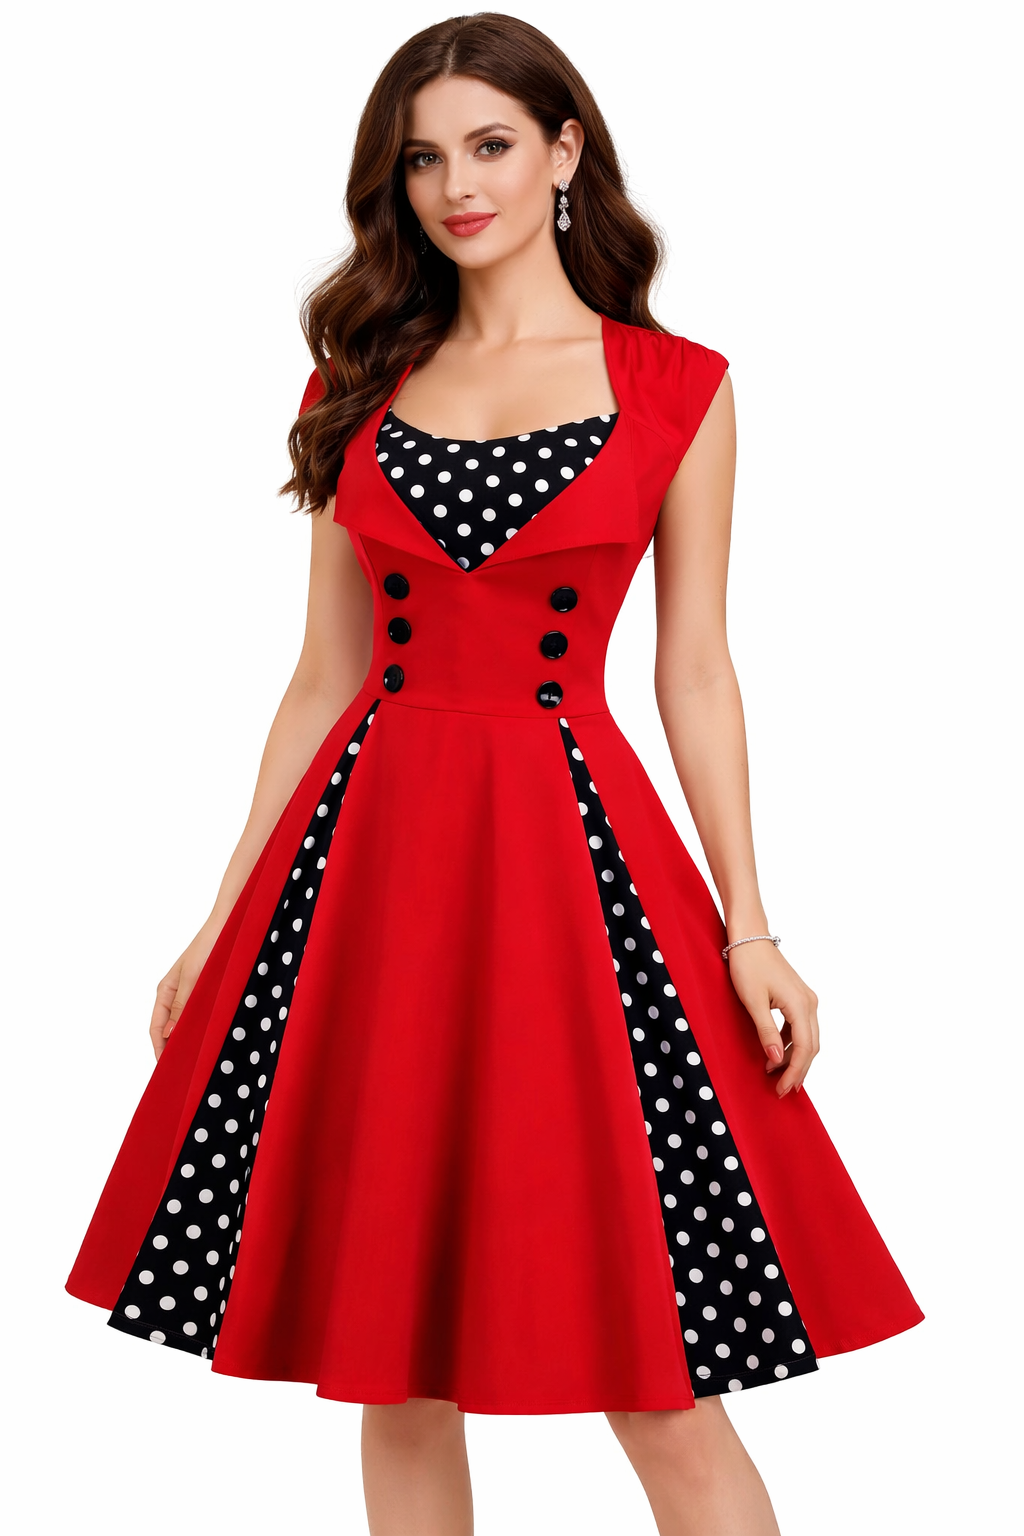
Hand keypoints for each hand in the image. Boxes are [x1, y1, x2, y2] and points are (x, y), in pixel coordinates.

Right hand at [148, 919, 219, 1060]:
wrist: (232, 923)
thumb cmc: (209, 945)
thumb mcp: (194, 977)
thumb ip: (182, 1006)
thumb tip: (170, 1034)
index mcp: (165, 991)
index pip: (156, 1028)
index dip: (159, 1049)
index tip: (166, 1067)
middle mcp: (176, 994)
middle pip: (169, 1029)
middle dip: (174, 1048)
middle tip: (183, 1070)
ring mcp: (192, 993)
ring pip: (186, 1024)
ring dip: (189, 1039)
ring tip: (197, 1059)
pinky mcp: (208, 991)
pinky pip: (201, 1015)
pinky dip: (202, 1028)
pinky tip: (212, 1038)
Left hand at [726, 941, 818, 1095]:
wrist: (750, 938)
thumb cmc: (749, 966)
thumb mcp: (753, 1002)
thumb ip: (766, 1032)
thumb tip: (777, 1060)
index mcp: (801, 1005)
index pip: (804, 1049)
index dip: (794, 1072)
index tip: (782, 1089)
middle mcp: (810, 1003)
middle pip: (811, 1047)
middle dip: (798, 1071)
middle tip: (782, 1090)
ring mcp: (806, 1000)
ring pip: (808, 1038)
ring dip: (794, 1058)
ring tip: (777, 1075)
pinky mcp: (798, 997)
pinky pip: (800, 1027)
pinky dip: (791, 1043)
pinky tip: (776, 1053)